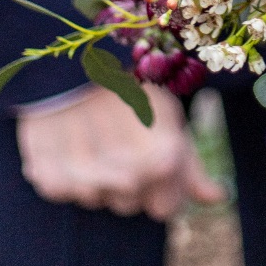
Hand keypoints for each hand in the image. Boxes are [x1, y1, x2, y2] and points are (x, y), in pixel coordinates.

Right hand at [16, 82, 225, 220]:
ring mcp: (84, 175)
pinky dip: (64, 171)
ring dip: (97, 175)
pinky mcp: (47, 171)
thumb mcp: (166, 113)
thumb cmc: (127, 83)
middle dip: (130, 181)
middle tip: (121, 137)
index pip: (165, 208)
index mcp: (163, 157)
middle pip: (130, 205)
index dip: (162, 187)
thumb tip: (218, 198)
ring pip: (96, 198)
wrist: (68, 56)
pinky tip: (69, 138)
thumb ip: (190, 166)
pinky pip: (62, 190)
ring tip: (95, 133)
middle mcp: (125, 172)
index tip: (153, 155)